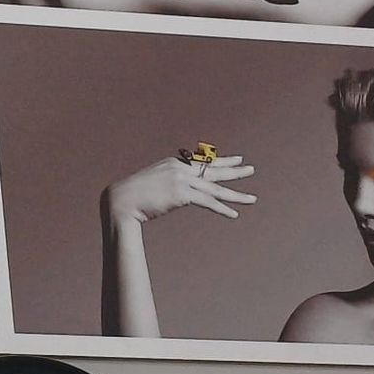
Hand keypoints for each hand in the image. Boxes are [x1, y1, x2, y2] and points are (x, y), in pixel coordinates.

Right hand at [104, 154, 255, 224]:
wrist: (121, 200)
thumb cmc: (132, 195)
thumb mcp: (152, 182)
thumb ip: (168, 183)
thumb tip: (176, 191)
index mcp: (174, 163)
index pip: (203, 162)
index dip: (221, 162)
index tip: (236, 159)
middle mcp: (181, 169)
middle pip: (213, 171)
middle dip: (234, 171)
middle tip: (251, 169)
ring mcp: (182, 181)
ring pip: (215, 189)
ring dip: (235, 195)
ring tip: (252, 198)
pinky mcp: (182, 195)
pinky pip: (208, 203)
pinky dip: (222, 209)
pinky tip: (234, 213)